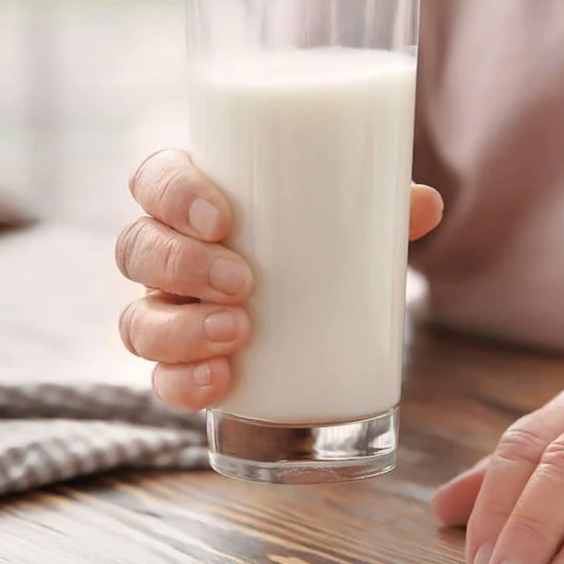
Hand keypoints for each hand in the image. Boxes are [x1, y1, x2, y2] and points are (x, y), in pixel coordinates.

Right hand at [117, 148, 443, 409]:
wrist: (314, 313)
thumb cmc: (317, 247)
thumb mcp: (347, 223)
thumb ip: (381, 209)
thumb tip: (426, 204)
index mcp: (194, 203)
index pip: (154, 180)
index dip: (173, 194)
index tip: (222, 218)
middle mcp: (167, 254)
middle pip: (138, 248)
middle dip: (182, 265)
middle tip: (243, 282)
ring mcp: (167, 311)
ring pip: (137, 318)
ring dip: (180, 328)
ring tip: (238, 333)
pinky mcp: (180, 364)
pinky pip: (158, 378)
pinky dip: (181, 383)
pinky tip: (219, 382)